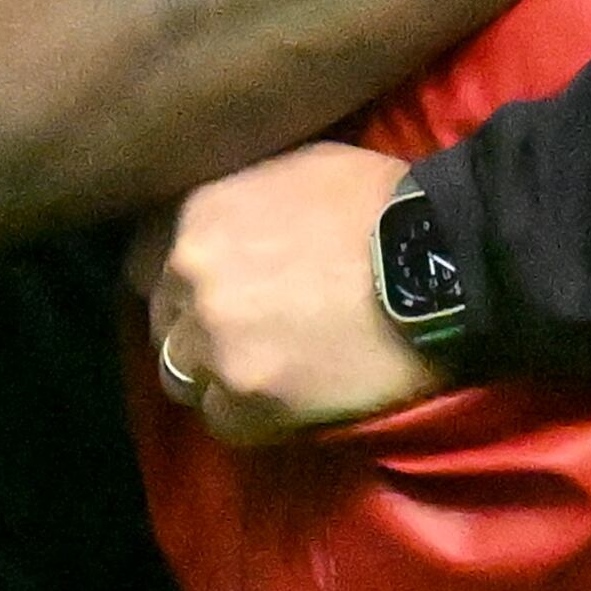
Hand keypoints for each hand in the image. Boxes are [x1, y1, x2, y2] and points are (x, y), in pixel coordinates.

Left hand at [141, 144, 444, 444]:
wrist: (445, 261)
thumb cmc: (382, 203)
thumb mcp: (296, 167)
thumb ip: (241, 200)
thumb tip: (228, 224)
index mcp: (196, 215)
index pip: (145, 265)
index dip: (180, 283)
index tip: (214, 293)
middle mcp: (190, 277)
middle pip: (163, 325)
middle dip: (197, 332)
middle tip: (255, 335)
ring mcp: (215, 343)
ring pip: (183, 379)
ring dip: (219, 377)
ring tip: (273, 370)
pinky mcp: (249, 399)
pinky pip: (224, 422)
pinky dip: (252, 415)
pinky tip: (293, 397)